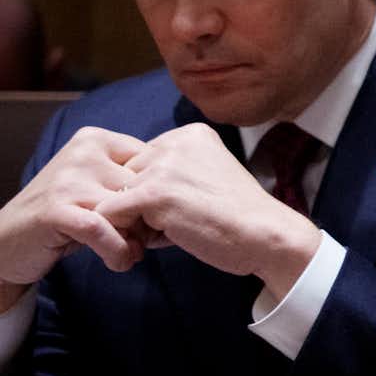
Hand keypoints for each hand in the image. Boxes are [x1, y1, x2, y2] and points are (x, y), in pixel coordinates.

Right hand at [0, 126, 154, 300]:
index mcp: (97, 140)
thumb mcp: (100, 191)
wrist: (7, 242)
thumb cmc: (66, 217)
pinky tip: (120, 262)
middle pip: (143, 187)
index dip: (161, 196)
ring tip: (134, 253)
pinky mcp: (56, 209)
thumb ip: (136, 185)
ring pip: (128, 210)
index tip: (160, 222)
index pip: (153, 164)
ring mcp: (68, 179)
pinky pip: (104, 230)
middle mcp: (83, 152)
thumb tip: (185, 196)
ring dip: (138, 240)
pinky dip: (119, 251)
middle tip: (149, 242)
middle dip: (151, 221)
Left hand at [90, 123, 322, 290]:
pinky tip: (161, 240)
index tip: (188, 206)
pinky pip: (109, 214)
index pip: (144, 161)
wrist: (266, 235)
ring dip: (137, 220)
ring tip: (175, 230)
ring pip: (116, 196)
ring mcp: (162, 167)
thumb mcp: (208, 177)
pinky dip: (125, 233)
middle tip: (179, 221)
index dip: (156, 191)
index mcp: (191, 135)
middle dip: (141, 204)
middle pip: (126, 176)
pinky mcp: (151, 194)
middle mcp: (174, 143)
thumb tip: (127, 191)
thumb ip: (173, 174)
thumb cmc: (240, 217)